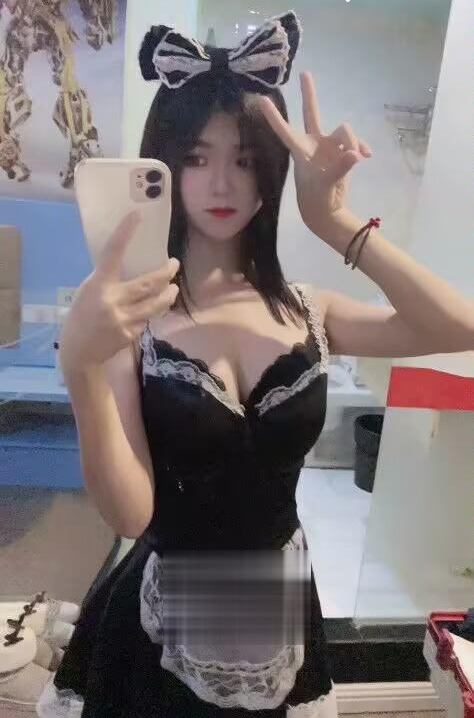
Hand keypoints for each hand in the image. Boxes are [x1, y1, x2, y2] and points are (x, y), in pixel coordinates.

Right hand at [59, 211, 178, 373]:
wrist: (79, 351)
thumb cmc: (81, 315)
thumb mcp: (88, 291)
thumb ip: (108, 279)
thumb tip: (130, 264)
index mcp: (99, 285)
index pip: (113, 253)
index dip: (125, 233)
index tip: (138, 215)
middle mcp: (113, 300)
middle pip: (149, 283)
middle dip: (166, 273)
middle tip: (174, 264)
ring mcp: (124, 319)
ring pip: (156, 303)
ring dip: (168, 294)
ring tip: (173, 288)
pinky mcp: (131, 333)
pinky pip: (148, 318)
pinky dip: (153, 312)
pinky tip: (153, 309)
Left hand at [258, 71, 371, 235]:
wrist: (327, 210)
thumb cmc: (316, 198)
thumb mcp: (325, 184)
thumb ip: (340, 167)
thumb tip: (355, 154)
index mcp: (301, 150)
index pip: (285, 130)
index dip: (274, 116)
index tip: (261, 100)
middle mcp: (314, 143)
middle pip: (311, 113)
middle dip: (309, 94)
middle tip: (304, 73)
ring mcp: (329, 147)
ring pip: (345, 131)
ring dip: (354, 140)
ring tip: (358, 157)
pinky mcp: (343, 152)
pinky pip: (356, 143)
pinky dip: (362, 147)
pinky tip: (367, 156)